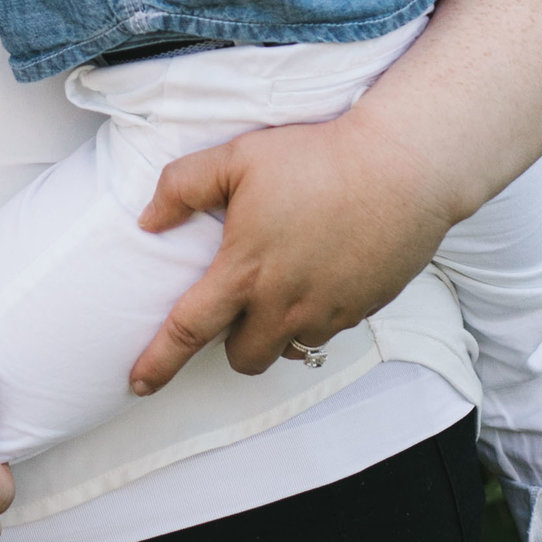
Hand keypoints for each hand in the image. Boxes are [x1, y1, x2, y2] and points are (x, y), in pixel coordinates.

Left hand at [127, 109, 460, 388]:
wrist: (403, 169)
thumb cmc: (318, 158)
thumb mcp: (237, 158)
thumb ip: (182, 188)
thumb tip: (148, 220)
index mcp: (244, 273)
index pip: (187, 332)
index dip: (158, 364)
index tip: (138, 384)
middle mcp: (284, 304)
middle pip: (243, 358)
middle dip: (231, 346)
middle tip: (235, 309)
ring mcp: (327, 312)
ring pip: (288, 348)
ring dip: (277, 330)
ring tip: (283, 288)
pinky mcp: (363, 309)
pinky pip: (329, 331)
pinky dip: (316, 317)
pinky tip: (320, 278)